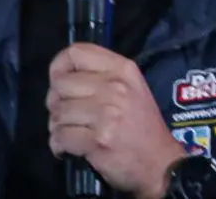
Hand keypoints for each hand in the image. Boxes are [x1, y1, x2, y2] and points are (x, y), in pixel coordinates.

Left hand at [47, 44, 184, 198]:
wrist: (160, 162)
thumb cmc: (143, 124)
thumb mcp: (131, 87)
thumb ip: (102, 76)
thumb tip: (63, 77)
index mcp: (123, 68)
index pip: (76, 52)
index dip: (59, 66)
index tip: (59, 82)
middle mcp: (114, 86)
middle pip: (61, 83)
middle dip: (55, 101)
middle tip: (64, 113)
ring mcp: (106, 113)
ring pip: (58, 111)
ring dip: (57, 125)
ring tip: (68, 131)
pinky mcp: (97, 140)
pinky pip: (60, 136)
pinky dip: (58, 144)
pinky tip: (67, 147)